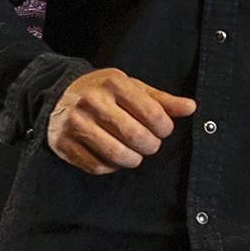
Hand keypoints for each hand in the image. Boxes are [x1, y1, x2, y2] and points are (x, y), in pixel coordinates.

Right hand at [47, 67, 195, 174]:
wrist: (57, 95)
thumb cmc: (104, 92)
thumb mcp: (133, 88)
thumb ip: (162, 100)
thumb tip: (191, 107)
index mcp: (114, 83)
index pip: (152, 113)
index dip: (165, 128)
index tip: (163, 130)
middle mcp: (92, 101)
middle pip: (135, 136)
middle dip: (151, 146)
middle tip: (150, 144)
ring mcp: (75, 123)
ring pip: (116, 154)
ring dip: (133, 159)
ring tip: (135, 154)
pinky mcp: (63, 143)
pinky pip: (96, 166)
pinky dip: (111, 167)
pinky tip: (114, 158)